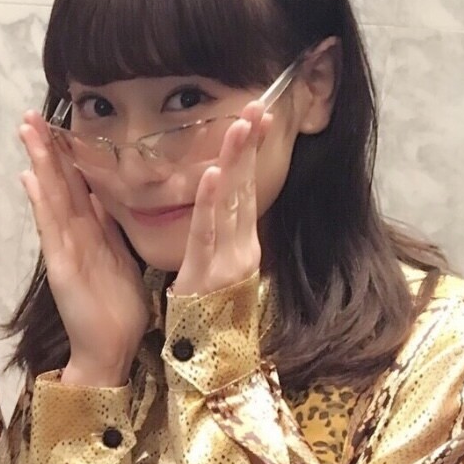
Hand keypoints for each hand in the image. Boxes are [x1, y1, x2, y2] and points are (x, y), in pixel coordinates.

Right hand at [19, 111, 148, 386]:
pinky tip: (30, 179)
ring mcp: (65, 250)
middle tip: (29, 114)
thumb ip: (109, 228)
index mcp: (89, 234)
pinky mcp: (63, 268)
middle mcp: (72, 237)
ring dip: (39, 164)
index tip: (56, 123)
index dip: (65, 154)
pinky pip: (51, 229)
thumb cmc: (116, 310)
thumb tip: (101, 196)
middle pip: (57, 184)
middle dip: (45, 148)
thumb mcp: (119, 258)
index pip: (74, 185)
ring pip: (51, 198)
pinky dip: (41, 203)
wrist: (108, 351)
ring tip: (27, 132)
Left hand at [171, 102, 266, 297]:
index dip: (252, 151)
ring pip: (232, 202)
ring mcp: (228, 259)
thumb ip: (220, 234)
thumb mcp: (218, 265)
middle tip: (258, 104)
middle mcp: (242, 245)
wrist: (206, 359)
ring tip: (240, 124)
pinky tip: (216, 174)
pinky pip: (208, 233)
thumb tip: (219, 199)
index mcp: (242, 241)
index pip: (248, 187)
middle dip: (251, 144)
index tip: (257, 115)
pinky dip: (212, 203)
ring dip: (236, 160)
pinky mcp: (208, 273)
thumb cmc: (205, 311)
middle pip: (247, 186)